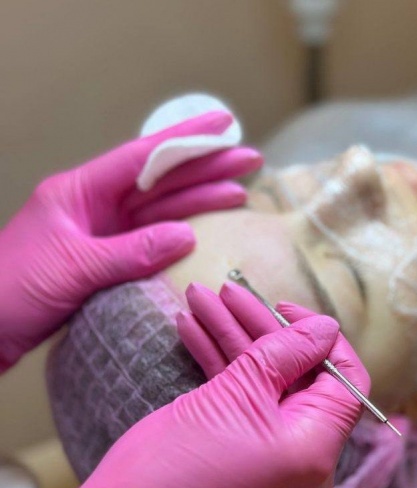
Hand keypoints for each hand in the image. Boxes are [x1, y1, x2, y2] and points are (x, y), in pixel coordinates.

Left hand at [0, 112, 261, 369]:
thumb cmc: (11, 290)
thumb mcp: (74, 268)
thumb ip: (132, 251)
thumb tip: (187, 236)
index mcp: (80, 191)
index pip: (142, 156)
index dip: (186, 138)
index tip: (223, 123)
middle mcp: (96, 205)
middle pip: (160, 180)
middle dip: (205, 167)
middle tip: (249, 159)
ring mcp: (103, 232)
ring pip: (161, 209)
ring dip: (200, 199)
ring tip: (240, 191)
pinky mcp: (108, 258)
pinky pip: (152, 240)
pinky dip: (180, 234)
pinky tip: (207, 228)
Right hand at [0, 311, 366, 487]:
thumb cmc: (179, 465)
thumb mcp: (238, 393)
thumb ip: (287, 353)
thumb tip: (327, 327)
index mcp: (318, 448)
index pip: (345, 379)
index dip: (320, 336)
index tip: (283, 306)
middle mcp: (304, 458)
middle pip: (296, 374)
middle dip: (257, 327)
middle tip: (226, 290)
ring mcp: (271, 459)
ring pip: (261, 384)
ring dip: (230, 339)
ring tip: (197, 298)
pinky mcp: (239, 455)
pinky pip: (241, 405)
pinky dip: (220, 367)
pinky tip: (191, 328)